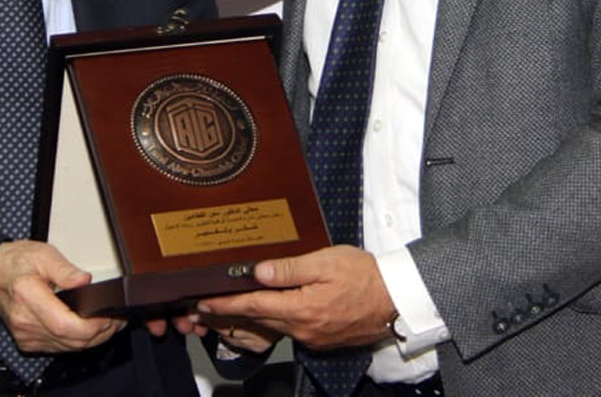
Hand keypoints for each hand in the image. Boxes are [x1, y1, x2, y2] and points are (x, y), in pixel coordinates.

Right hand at [0, 241, 123, 352]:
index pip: (64, 325)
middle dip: (100, 333)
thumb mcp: (43, 254)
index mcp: (28, 296)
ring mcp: (27, 335)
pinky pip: (60, 347)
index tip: (109, 316)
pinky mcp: (29, 341)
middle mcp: (26, 322)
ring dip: (93, 339)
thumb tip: (85, 280)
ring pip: (68, 348)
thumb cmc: (17, 263)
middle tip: (118, 319)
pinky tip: (91, 330)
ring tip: (111, 323)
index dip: (92, 326)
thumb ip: (65, 269)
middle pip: (70, 340)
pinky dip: (79, 341)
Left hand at [195, 245, 394, 349]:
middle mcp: (304, 328)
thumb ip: (291, 268)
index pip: (253, 306)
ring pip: (274, 326)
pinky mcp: (322, 338)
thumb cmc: (365, 275)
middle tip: (205, 306)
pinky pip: (290, 329)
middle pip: (258, 320)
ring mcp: (313, 336)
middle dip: (230, 314)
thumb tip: (259, 272)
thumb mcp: (326, 262)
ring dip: (251, 318)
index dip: (225, 304)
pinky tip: (270, 308)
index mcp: (302, 308)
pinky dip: (275, 320)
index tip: (203, 303)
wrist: (397, 299)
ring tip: (230, 307)